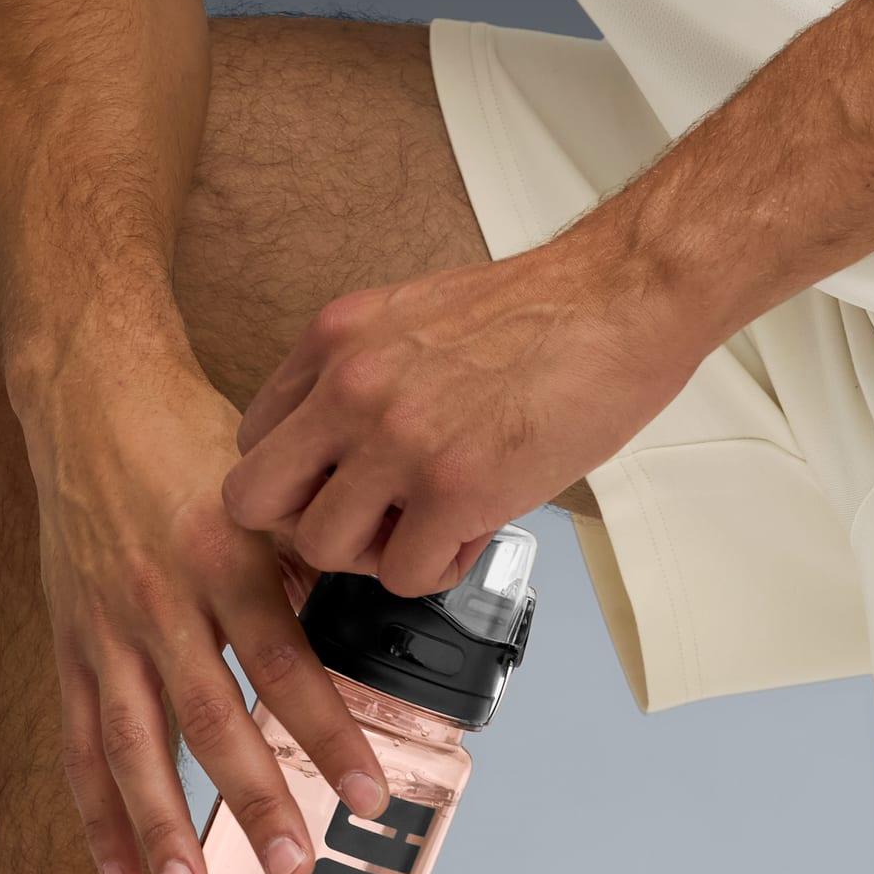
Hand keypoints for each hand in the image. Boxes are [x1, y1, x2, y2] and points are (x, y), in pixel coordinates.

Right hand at [23, 360, 387, 873]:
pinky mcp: (72, 644)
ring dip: (164, 826)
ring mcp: (108, 627)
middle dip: (253, 801)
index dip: (328, 736)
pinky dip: (99, 813)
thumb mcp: (272, 495)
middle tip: (293, 868)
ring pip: (135, 744)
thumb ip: (320, 566)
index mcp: (226, 560)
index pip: (286, 666)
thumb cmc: (197, 444)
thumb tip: (396, 621)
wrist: (92, 396)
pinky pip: (82, 742)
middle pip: (210, 719)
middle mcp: (162, 599)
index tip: (369, 796)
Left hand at [223, 231, 706, 595]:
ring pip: (323, 548)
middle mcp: (348, 389)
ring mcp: (397, 440)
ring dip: (378, 556)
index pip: (256, 441)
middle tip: (371, 526)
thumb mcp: (416, 320)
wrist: (618, 300)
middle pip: (257, 502)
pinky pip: (407, 574)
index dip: (301, 482)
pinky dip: (439, 570)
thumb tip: (359, 448)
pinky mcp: (455, 488)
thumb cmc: (544, 314)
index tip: (348, 490)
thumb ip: (369, 376)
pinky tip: (475, 533)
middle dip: (310, 528)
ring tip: (433, 531)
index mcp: (334, 342)